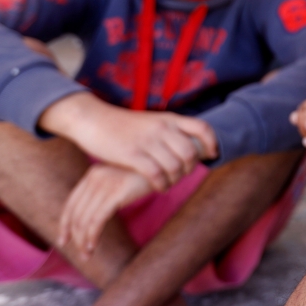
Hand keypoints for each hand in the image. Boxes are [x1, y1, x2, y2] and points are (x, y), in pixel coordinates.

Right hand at [40, 93, 217, 191]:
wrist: (93, 119)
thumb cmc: (122, 125)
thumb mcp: (151, 122)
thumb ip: (168, 131)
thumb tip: (187, 145)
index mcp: (168, 118)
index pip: (202, 127)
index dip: (212, 143)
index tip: (211, 155)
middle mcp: (162, 128)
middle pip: (190, 152)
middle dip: (190, 168)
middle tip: (182, 175)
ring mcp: (147, 141)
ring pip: (176, 166)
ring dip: (176, 179)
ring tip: (169, 183)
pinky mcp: (132, 154)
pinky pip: (157, 174)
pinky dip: (162, 184)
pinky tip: (158, 187)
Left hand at [57, 164, 151, 256]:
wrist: (165, 165)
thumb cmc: (146, 177)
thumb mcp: (121, 181)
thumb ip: (106, 192)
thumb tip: (94, 217)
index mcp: (93, 174)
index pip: (71, 203)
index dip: (64, 224)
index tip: (64, 241)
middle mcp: (95, 177)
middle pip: (76, 214)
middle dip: (76, 237)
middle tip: (82, 255)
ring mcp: (105, 184)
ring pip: (85, 219)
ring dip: (84, 240)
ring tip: (88, 254)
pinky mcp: (116, 192)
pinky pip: (97, 220)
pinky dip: (92, 236)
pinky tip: (93, 245)